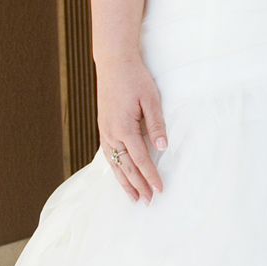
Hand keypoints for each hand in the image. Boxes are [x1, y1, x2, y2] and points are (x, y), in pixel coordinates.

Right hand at [97, 55, 167, 202]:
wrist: (113, 63)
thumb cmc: (135, 78)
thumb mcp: (151, 99)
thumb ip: (156, 125)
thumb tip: (163, 148)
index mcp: (124, 128)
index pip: (141, 159)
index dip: (151, 176)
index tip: (160, 190)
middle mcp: (111, 133)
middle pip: (126, 166)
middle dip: (137, 185)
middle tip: (148, 201)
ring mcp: (104, 131)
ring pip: (114, 163)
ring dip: (124, 181)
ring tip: (133, 197)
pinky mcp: (103, 127)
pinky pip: (108, 154)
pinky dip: (115, 168)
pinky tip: (120, 174)